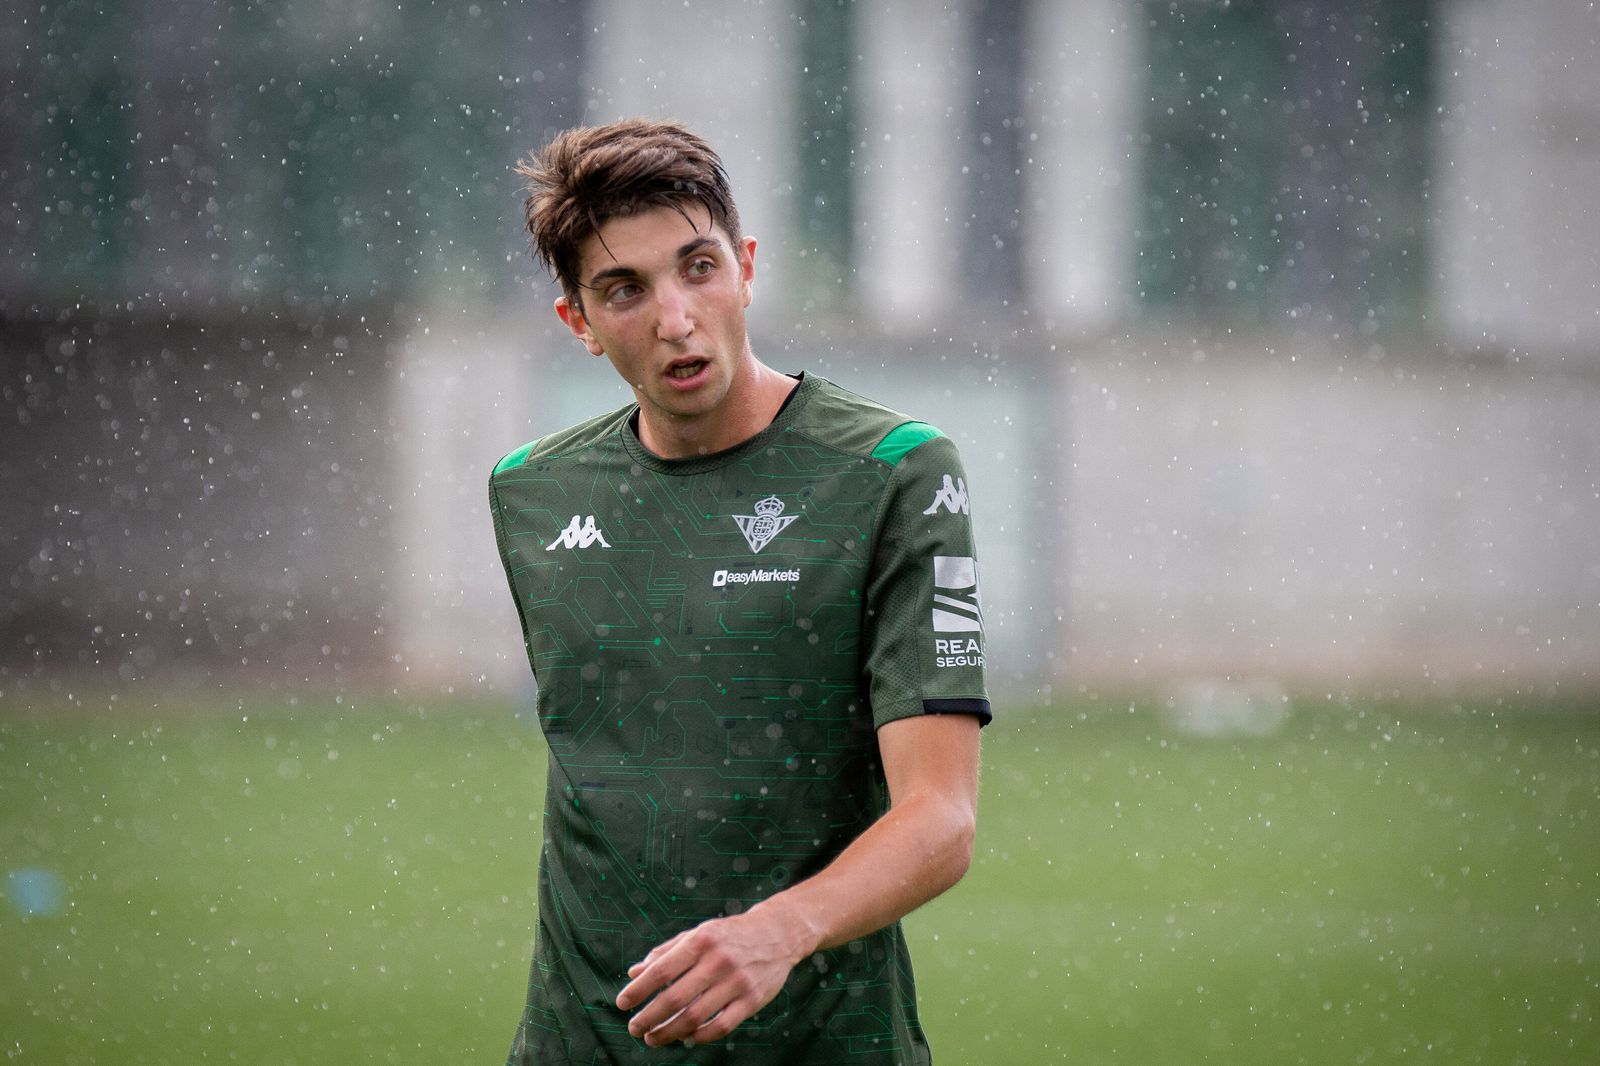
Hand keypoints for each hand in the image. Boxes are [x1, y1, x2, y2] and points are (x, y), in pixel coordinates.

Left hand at [615, 905, 809, 1046]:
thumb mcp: (697, 934)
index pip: (661, 971)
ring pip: (695, 1017)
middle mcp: (718, 961)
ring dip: (669, 1033)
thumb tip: (634, 973)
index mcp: (700, 941)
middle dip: (649, 1018)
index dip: (638, 991)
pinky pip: (721, 1026)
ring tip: (653, 1038)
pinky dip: (700, 1036)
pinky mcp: (752, 1000)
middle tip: (635, 1028)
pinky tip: (687, 1037)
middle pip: (675, 998)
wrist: (778, 933)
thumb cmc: (729, 935)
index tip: (622, 1004)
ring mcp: (737, 982)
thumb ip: (665, 953)